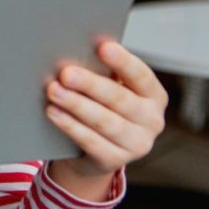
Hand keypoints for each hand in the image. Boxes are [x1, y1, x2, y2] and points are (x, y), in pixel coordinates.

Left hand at [45, 40, 167, 198]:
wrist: (96, 150)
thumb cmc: (102, 105)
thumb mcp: (109, 87)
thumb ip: (102, 71)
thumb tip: (77, 49)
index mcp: (154, 95)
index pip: (141, 76)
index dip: (123, 61)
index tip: (102, 47)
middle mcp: (152, 121)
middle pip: (119, 99)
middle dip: (90, 84)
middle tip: (66, 72)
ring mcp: (137, 144)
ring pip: (104, 122)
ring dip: (76, 105)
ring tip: (54, 91)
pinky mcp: (115, 161)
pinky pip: (91, 142)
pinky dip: (70, 126)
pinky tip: (54, 112)